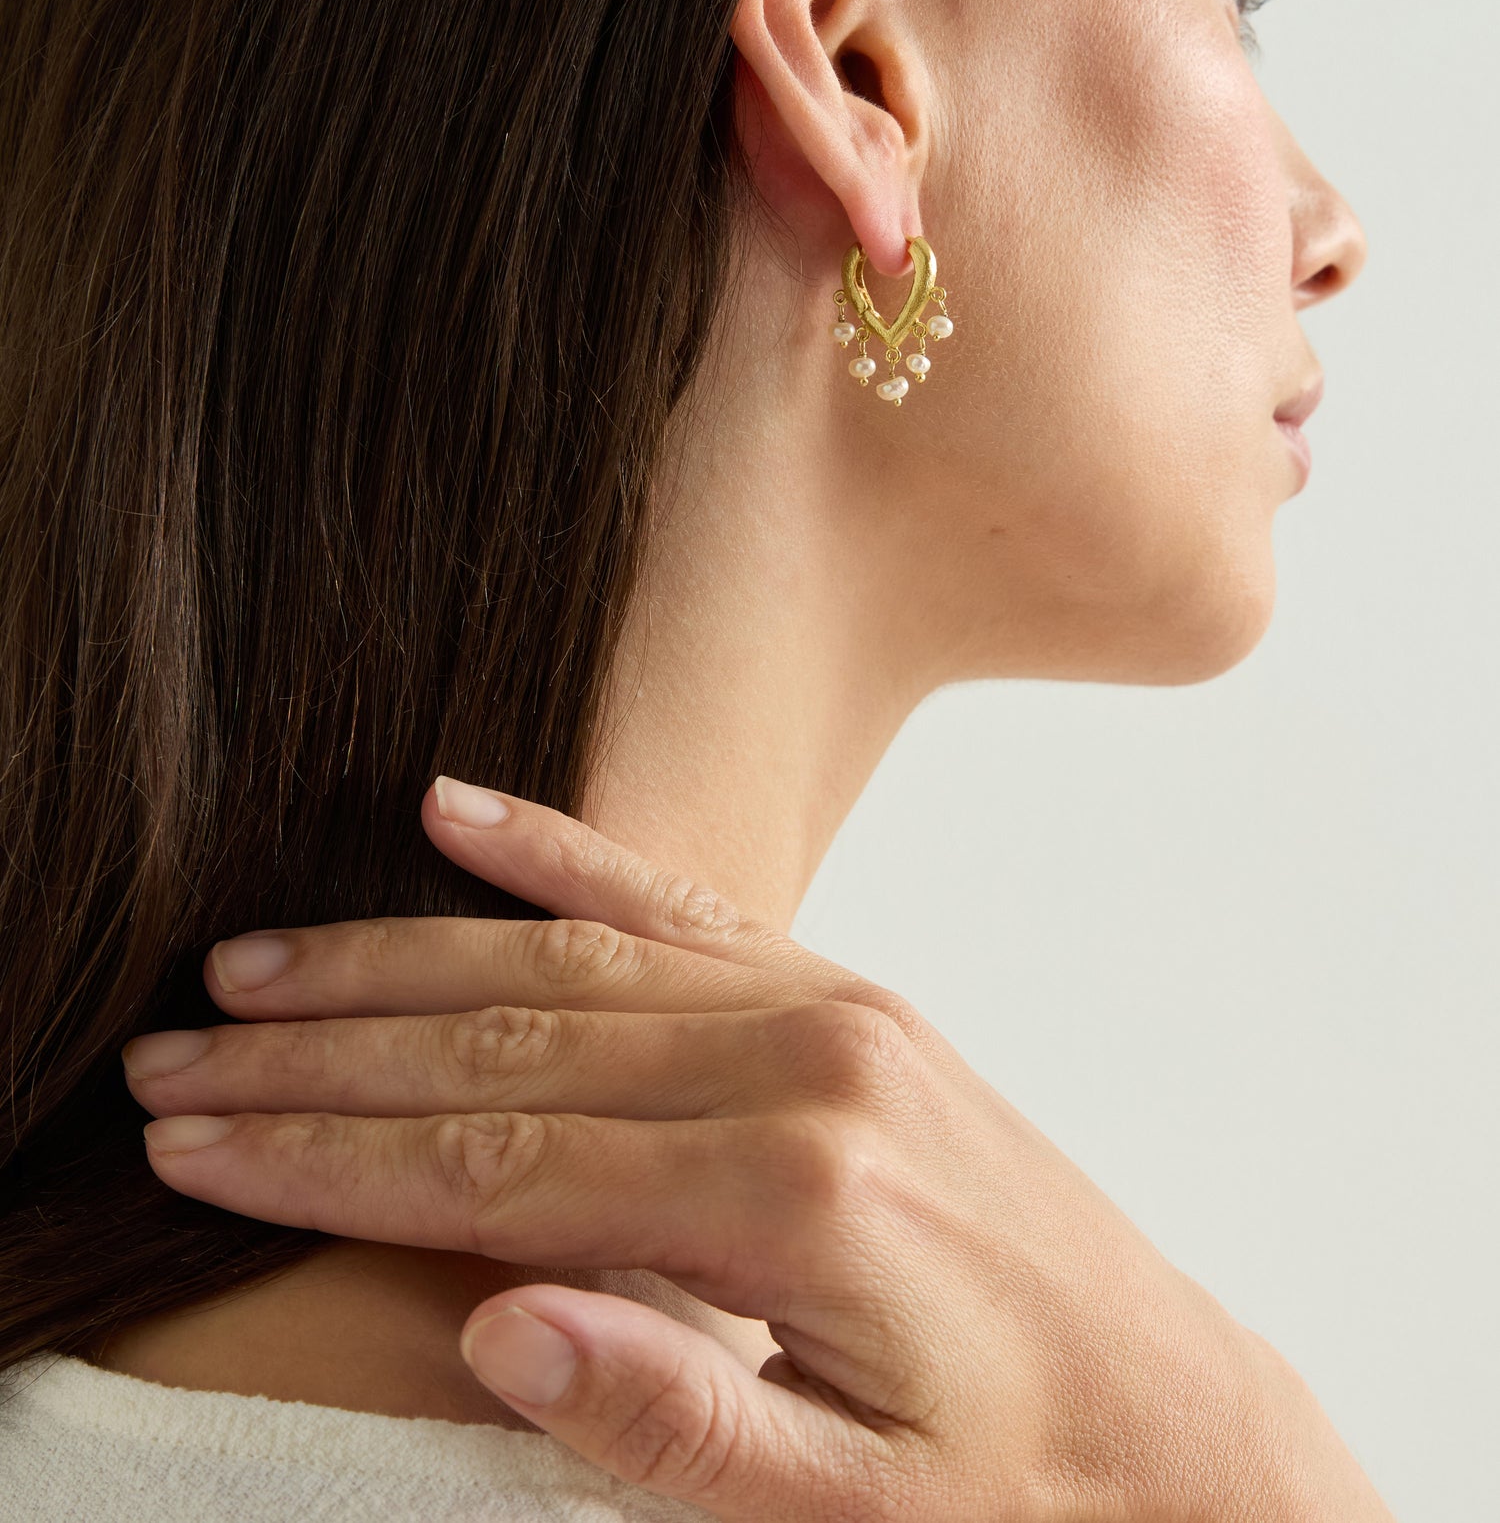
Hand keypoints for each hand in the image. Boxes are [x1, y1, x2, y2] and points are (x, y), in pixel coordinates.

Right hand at [123, 781, 1392, 1521]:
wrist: (1182, 1430)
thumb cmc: (1019, 1493)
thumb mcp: (853, 1521)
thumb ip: (670, 1415)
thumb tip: (493, 1326)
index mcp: (792, 1195)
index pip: (501, 1166)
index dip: (329, 1159)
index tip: (196, 1144)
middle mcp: (805, 1064)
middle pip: (507, 1041)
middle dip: (324, 1056)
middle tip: (174, 1054)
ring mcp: (829, 1010)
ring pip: (568, 958)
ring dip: (398, 958)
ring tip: (256, 962)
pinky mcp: (846, 997)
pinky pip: (678, 901)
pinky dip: (556, 853)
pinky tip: (453, 810)